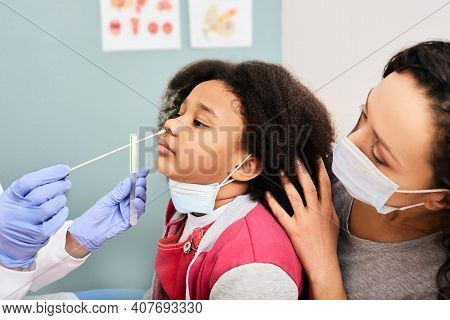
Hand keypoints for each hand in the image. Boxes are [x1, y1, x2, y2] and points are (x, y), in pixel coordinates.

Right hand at [0, 165, 70, 267]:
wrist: (3, 242)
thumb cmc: (12, 215)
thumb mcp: (14, 198)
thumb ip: (31, 188)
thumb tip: (58, 175)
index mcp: (11, 198)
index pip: (31, 181)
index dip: (50, 173)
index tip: (63, 169)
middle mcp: (17, 210)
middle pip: (42, 193)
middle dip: (59, 185)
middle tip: (66, 183)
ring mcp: (27, 224)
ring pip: (49, 207)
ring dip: (60, 200)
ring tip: (61, 198)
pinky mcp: (37, 236)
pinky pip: (55, 222)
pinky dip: (62, 214)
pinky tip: (62, 210)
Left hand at [68, 168, 149, 251]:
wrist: (92, 229)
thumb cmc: (97, 214)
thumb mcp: (107, 199)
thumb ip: (120, 191)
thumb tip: (128, 181)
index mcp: (122, 193)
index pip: (133, 182)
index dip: (140, 176)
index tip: (144, 171)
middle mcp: (128, 200)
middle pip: (140, 190)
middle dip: (141, 185)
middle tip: (140, 182)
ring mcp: (130, 209)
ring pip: (142, 200)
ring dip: (142, 195)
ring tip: (138, 191)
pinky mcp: (132, 219)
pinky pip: (139, 212)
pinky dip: (140, 206)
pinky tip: (136, 202)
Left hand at [265, 158, 345, 298]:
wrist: (323, 264)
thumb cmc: (328, 244)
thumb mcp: (334, 223)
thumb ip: (329, 207)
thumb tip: (325, 194)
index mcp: (327, 209)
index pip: (325, 185)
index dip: (321, 170)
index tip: (316, 157)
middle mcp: (316, 212)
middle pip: (309, 186)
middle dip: (302, 170)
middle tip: (294, 157)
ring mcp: (304, 220)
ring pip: (294, 196)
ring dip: (287, 182)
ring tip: (280, 171)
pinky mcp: (293, 229)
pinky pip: (281, 213)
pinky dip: (273, 202)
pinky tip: (267, 193)